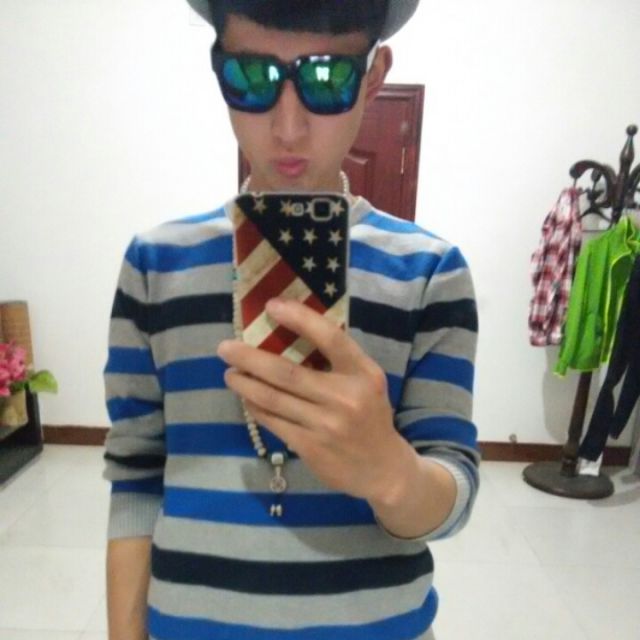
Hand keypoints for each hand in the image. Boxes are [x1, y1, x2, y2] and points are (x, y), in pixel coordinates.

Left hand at [217, 298, 412, 502]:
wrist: (381, 468)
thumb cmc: (369, 415)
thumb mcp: (366, 381)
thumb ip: (339, 360)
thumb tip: (291, 331)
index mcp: (363, 374)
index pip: (331, 339)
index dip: (300, 319)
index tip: (271, 306)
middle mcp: (345, 398)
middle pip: (286, 373)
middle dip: (249, 358)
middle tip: (225, 348)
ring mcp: (326, 425)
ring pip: (273, 398)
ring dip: (244, 384)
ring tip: (229, 373)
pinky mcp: (310, 448)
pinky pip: (273, 421)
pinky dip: (255, 407)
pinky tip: (246, 398)